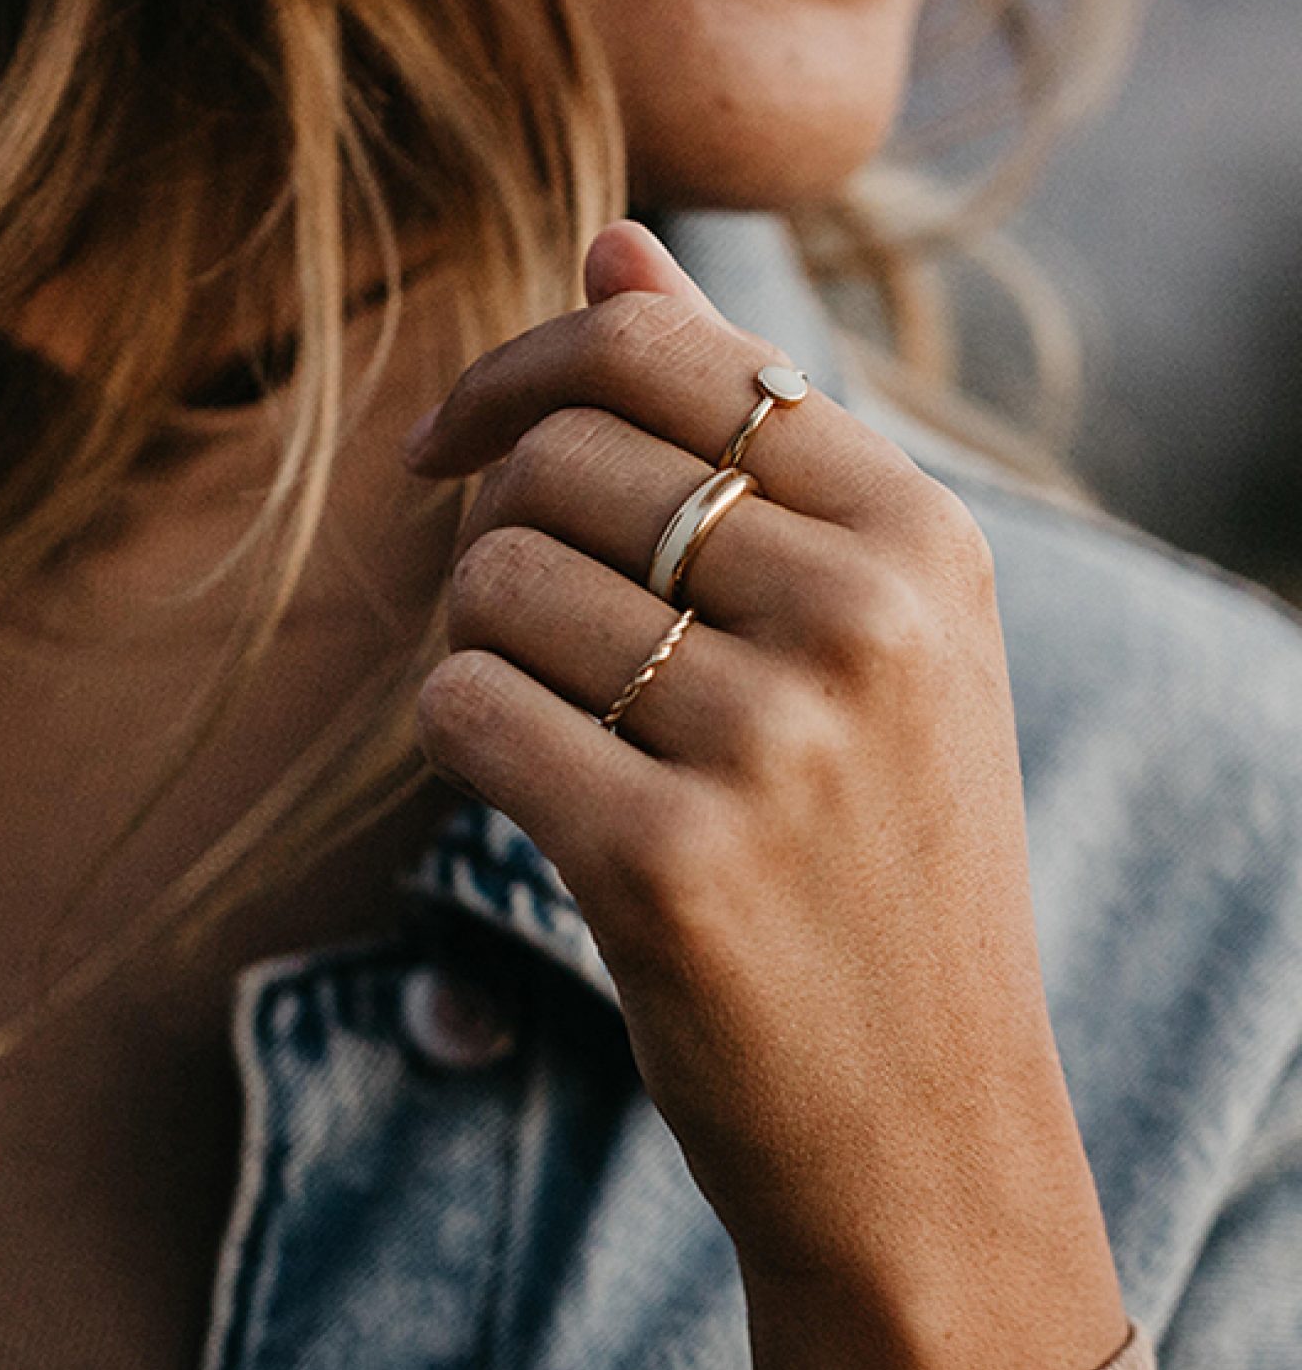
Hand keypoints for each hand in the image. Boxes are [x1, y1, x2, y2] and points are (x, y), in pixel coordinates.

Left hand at [406, 220, 1126, 1369]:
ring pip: (492, 582)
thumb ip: (742, 429)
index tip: (446, 450)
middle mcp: (866, 617)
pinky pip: (461, 708)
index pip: (660, 350)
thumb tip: (612, 238)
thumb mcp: (867, 635)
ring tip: (557, 730)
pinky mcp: (667, 864)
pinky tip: (533, 797)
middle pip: (556, 463)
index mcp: (922, 537)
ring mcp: (772, 743)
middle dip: (491, 534)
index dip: (516, 374)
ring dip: (476, 650)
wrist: (920, 1131)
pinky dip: (458, 739)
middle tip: (527, 635)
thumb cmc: (872, 864)